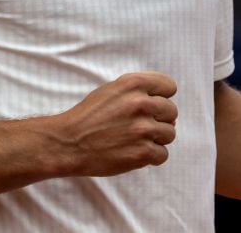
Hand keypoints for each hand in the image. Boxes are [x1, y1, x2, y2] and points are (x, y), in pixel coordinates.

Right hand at [52, 72, 177, 177]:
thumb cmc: (89, 116)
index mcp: (133, 84)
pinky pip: (163, 155)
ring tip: (135, 140)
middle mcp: (141, 103)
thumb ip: (139, 91)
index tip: (150, 106)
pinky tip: (135, 153)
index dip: (161, 97)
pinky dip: (151, 157)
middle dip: (159, 119)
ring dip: (156, 139)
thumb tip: (167, 106)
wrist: (69, 143)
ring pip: (170, 134)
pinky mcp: (142, 152)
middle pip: (172, 111)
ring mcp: (143, 129)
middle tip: (139, 126)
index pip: (169, 87)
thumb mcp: (112, 90)